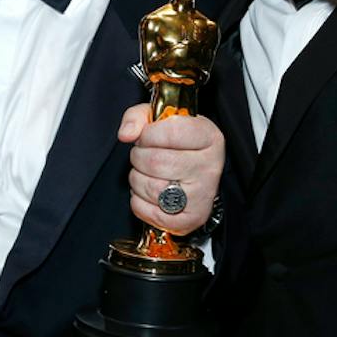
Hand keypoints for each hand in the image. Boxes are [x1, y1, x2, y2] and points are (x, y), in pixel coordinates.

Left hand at [118, 105, 224, 236]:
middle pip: (156, 162)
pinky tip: (150, 192)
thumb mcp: (161, 120)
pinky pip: (146, 210)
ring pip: (149, 187)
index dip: (148, 134)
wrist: (194, 175)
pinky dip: (138, 201)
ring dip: (137, 179)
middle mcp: (210, 167)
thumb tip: (126, 134)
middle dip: (139, 157)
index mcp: (209, 137)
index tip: (146, 136)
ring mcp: (201, 196)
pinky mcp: (189, 219)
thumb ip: (139, 117)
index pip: (171, 131)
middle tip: (144, 156)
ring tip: (147, 173)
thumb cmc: (176, 145)